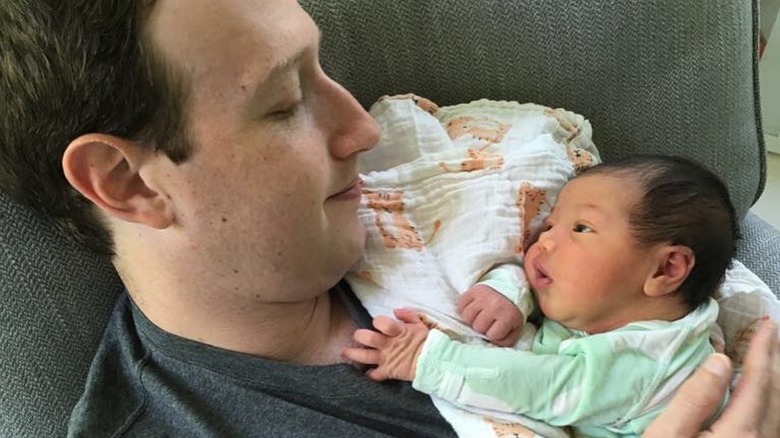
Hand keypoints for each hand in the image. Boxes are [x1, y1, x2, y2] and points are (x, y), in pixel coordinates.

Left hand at [342, 308, 429, 381]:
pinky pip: (375, 376)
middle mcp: (389, 345)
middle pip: (369, 338)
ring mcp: (387, 359)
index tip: (377, 322)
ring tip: (344, 352)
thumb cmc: (426, 341)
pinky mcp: (389, 371)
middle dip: (360, 335)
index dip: (378, 321)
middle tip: (357, 335)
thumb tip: (395, 311)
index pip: (382, 323)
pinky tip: (363, 373)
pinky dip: (368, 375)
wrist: (435, 362)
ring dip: (353, 354)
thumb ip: (408, 315)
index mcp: (398, 331)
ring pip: (365, 356)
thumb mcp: (420, 324)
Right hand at [457, 284, 523, 346]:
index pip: (492, 335)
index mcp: (508, 316)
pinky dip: (464, 308)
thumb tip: (491, 343)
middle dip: (482, 327)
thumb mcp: (515, 328)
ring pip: (467, 316)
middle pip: (478, 327)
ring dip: (471, 319)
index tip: (496, 328)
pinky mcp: (474, 290)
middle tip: (487, 322)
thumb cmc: (510, 313)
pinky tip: (473, 309)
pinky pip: (461, 304)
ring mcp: (483, 297)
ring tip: (478, 315)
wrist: (509, 289)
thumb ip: (506, 340)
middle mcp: (495, 305)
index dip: (492, 334)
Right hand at [644, 320, 778, 436]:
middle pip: (773, 392)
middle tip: (772, 332)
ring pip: (775, 407)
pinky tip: (757, 392)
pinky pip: (769, 418)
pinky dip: (767, 396)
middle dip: (773, 359)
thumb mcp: (668, 434)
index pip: (757, 382)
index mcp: (739, 430)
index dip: (761, 351)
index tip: (767, 325)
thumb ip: (694, 399)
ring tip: (768, 356)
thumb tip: (720, 361)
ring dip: (772, 378)